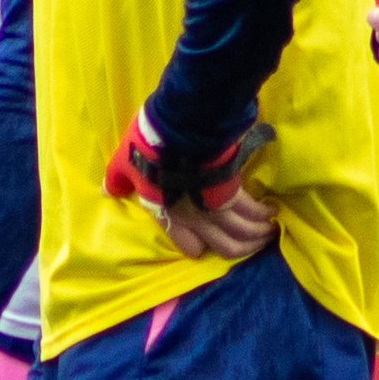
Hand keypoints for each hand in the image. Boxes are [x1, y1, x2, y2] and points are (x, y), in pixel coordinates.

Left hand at [109, 119, 274, 268]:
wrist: (178, 131)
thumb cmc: (148, 149)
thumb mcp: (124, 165)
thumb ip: (117, 180)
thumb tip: (106, 191)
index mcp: (168, 215)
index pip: (188, 245)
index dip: (198, 247)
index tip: (204, 245)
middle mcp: (194, 218)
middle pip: (226, 246)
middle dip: (243, 248)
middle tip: (254, 243)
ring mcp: (214, 208)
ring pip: (243, 233)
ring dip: (258, 235)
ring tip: (268, 231)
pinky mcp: (232, 193)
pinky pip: (252, 212)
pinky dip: (264, 215)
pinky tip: (272, 212)